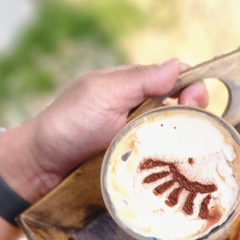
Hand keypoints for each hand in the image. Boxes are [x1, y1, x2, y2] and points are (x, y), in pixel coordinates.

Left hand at [0, 60, 207, 203]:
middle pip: (185, 110)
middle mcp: (143, 111)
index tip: (195, 104)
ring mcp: (143, 140)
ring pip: (179, 139)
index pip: (179, 79)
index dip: (194, 88)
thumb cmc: (68, 123)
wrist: (43, 166)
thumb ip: (139, 80)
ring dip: (189, 147)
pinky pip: (166, 164)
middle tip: (192, 134)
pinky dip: (176, 167)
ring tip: (193, 159)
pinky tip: (182, 175)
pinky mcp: (141, 166)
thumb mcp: (103, 94)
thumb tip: (178, 64)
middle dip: (197, 118)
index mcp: (136, 85)